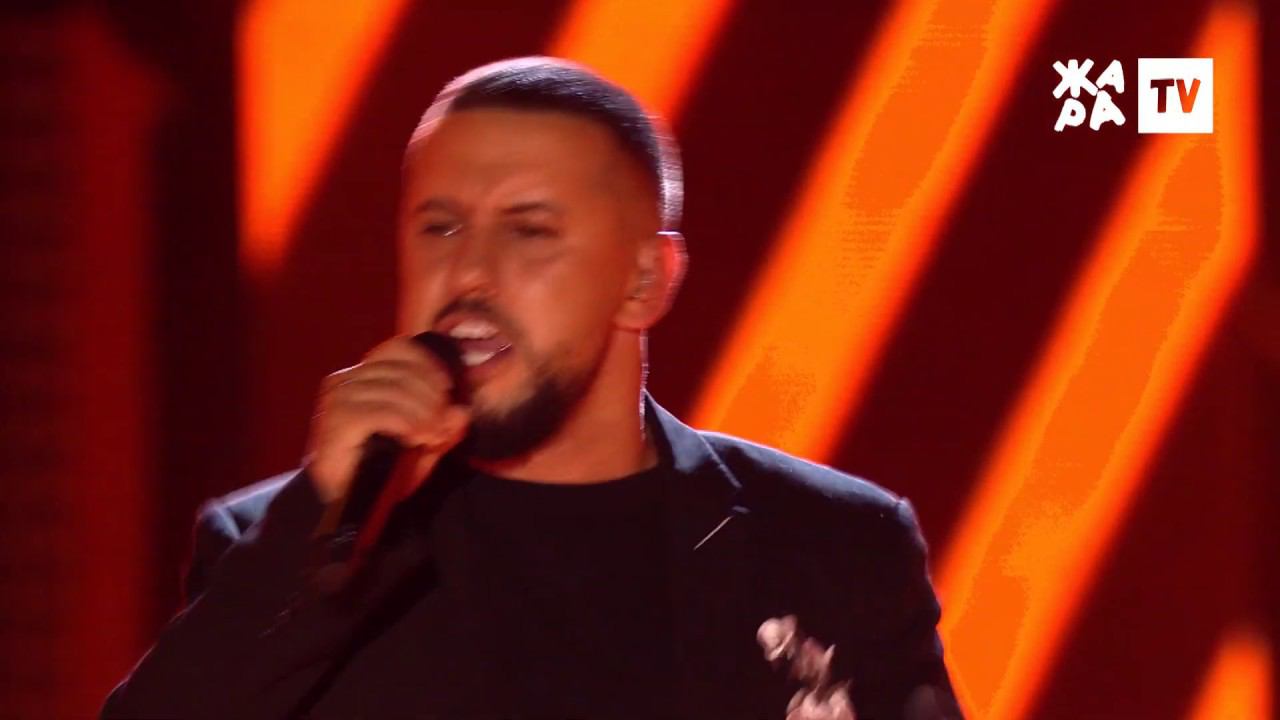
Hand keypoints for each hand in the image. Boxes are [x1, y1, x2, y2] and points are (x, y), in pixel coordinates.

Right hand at [304, 336, 469, 503]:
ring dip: (421, 411)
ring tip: (433, 435)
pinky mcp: (335, 423)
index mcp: (362, 374)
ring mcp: (337, 400)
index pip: (398, 349)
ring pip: (392, 389)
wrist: (345, 502)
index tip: (448, 388)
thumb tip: (462, 412)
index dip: (428, 364)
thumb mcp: (421, 444)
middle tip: (442, 424)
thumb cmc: (380, 469)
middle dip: (430, 396)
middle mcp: (345, 380)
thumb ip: (443, 426)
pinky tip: (418, 437)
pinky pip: (379, 412)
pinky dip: (405, 422)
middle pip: (400, 370)